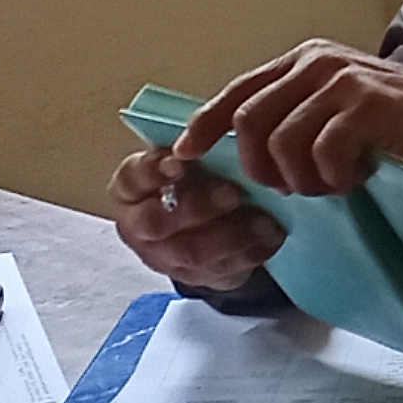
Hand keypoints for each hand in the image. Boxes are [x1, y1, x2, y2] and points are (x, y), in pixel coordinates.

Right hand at [108, 147, 284, 292]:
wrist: (210, 221)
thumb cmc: (196, 176)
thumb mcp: (189, 156)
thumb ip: (195, 146)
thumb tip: (222, 126)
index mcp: (130, 189)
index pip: (131, 178)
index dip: (152, 172)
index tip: (179, 162)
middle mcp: (139, 226)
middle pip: (156, 223)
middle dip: (196, 208)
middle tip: (232, 193)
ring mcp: (166, 257)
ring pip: (192, 253)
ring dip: (230, 235)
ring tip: (263, 219)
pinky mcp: (198, 277)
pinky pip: (222, 270)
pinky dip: (251, 252)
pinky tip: (272, 235)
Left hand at [177, 41, 402, 196]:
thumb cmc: (402, 129)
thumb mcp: (341, 112)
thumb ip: (298, 118)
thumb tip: (248, 155)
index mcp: (304, 61)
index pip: (238, 92)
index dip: (205, 125)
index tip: (185, 153)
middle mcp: (317, 63)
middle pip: (249, 121)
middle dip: (259, 168)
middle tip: (291, 190)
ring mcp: (341, 81)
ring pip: (280, 143)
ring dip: (300, 179)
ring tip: (331, 185)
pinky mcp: (366, 105)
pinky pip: (321, 154)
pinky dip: (332, 179)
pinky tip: (355, 179)